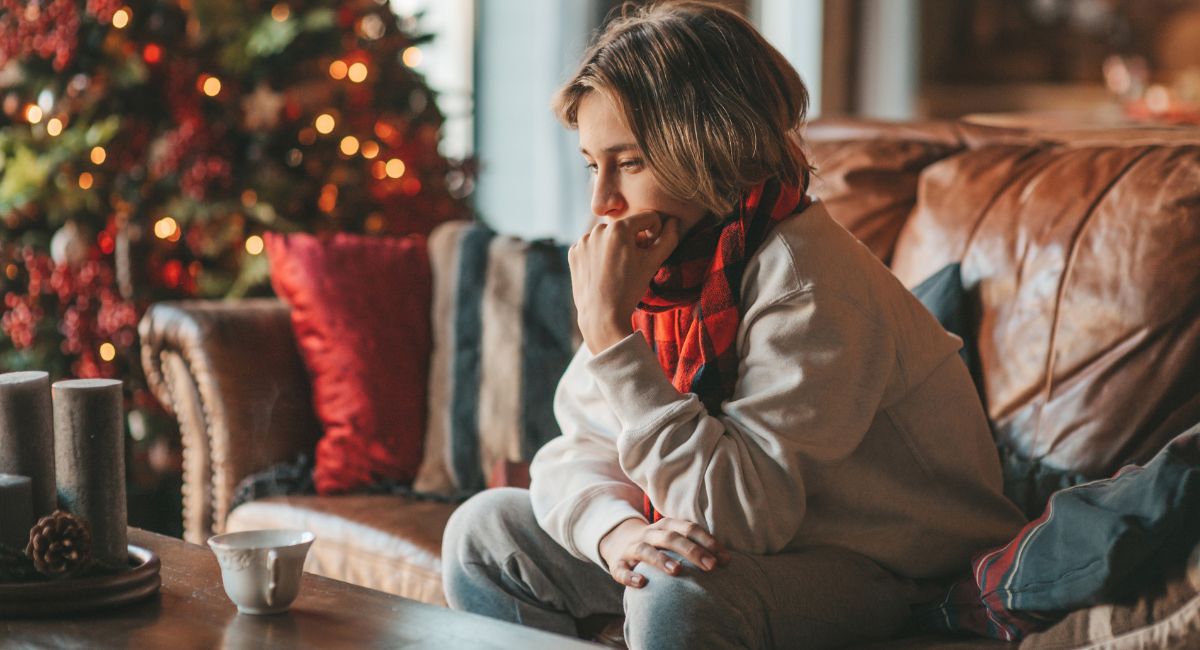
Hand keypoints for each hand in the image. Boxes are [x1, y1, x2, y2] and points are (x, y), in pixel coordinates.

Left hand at [568, 212, 680, 354]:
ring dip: (614, 246)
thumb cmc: (630, 289)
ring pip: (607, 236)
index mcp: (619, 228)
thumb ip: (668, 238)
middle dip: (633, 240)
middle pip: (626, 227)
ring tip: (617, 269)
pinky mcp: (574, 252)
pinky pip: (592, 246)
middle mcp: (597, 229)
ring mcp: (583, 241)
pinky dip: (598, 254)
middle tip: (633, 263)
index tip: (650, 250)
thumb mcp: (653, 263)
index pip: (647, 218)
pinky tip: (602, 272)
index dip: (654, 232)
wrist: (602, 316)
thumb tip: (674, 221)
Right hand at [597, 517, 730, 587]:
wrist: (619, 542)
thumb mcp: (673, 539)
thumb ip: (696, 546)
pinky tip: (642, 583)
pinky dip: (630, 576)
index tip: (724, 558)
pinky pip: (621, 570)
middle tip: (710, 566)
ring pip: (646, 550)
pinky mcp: (618, 564)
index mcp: (666, 526)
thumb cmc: (658, 545)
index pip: (689, 528)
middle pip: (670, 537)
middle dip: (691, 551)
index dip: (707, 541)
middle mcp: (649, 534)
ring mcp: (632, 548)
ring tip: (677, 571)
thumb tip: (727, 560)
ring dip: (662, 559)